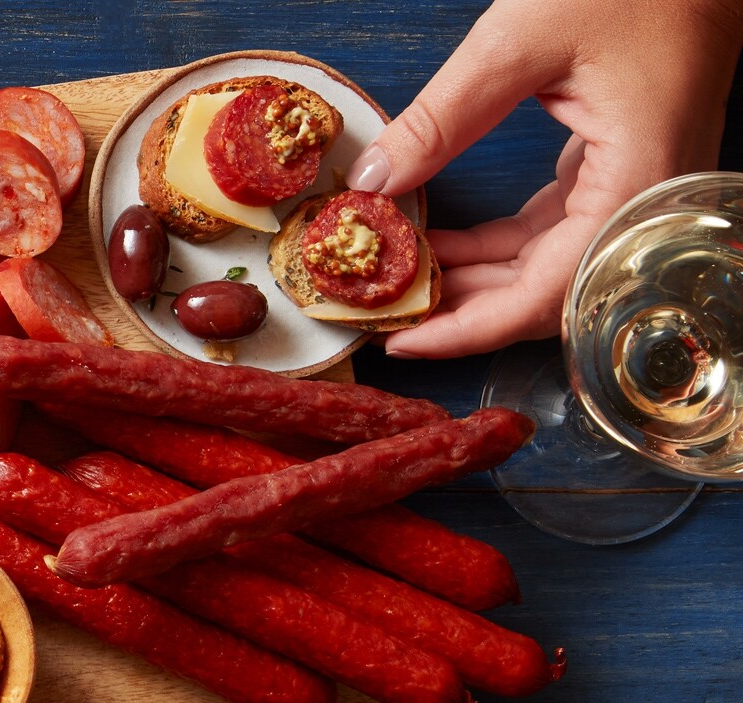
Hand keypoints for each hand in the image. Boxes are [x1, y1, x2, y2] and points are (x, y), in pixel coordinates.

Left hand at [344, 0, 742, 357]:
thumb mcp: (521, 41)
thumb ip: (444, 116)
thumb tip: (376, 181)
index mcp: (637, 184)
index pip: (547, 295)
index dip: (469, 328)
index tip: (402, 341)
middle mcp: (647, 201)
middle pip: (547, 293)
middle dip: (461, 312)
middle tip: (383, 317)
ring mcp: (639, 187)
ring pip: (549, 263)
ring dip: (474, 278)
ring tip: (399, 283)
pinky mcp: (624, 167)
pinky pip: (556, 226)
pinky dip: (498, 243)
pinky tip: (440, 244)